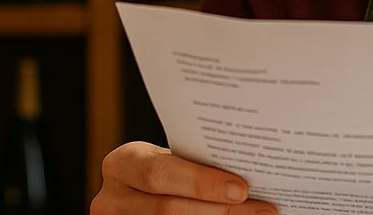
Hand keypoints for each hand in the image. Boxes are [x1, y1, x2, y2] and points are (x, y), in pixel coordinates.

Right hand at [91, 141, 277, 214]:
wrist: (143, 192)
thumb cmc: (170, 172)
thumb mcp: (175, 162)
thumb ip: (200, 164)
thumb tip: (253, 170)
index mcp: (124, 163)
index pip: (159, 172)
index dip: (201, 183)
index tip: (242, 189)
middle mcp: (112, 198)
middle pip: (166, 209)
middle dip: (218, 210)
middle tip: (260, 209)